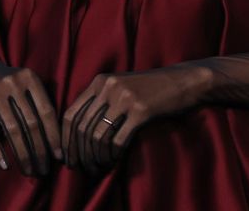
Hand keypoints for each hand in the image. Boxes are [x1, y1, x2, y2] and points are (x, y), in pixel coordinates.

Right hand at [0, 63, 63, 176]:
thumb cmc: (10, 85)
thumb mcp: (27, 84)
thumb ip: (41, 103)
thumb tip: (59, 141)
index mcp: (30, 77)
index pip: (46, 111)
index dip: (54, 136)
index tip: (59, 156)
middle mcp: (12, 83)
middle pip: (30, 123)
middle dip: (39, 150)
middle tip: (44, 170)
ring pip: (12, 130)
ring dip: (22, 155)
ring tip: (29, 171)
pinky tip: (6, 166)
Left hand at [61, 64, 211, 174]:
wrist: (184, 81)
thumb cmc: (151, 88)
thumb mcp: (120, 86)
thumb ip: (100, 101)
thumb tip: (78, 132)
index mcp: (100, 81)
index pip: (71, 113)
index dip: (65, 139)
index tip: (66, 156)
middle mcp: (109, 87)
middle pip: (82, 127)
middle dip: (79, 152)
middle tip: (81, 167)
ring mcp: (125, 98)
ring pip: (98, 136)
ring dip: (95, 157)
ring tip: (97, 167)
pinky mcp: (142, 110)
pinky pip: (118, 140)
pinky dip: (113, 155)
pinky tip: (114, 160)